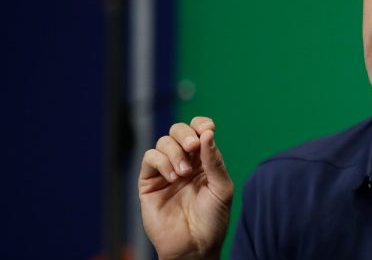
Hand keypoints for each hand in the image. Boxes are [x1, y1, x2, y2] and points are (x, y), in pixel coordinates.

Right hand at [139, 117, 233, 259]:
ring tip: (183, 174)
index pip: (200, 130)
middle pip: (179, 131)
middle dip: (186, 134)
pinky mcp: (149, 182)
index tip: (207, 129)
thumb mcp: (221, 188)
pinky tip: (173, 177)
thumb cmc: (212, 220)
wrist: (194, 246)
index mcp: (204, 160)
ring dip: (175, 152)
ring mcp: (166, 171)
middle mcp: (185, 162)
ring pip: (163, 142)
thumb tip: (208, 133)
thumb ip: (214, 161)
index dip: (201, 124)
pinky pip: (150, 158)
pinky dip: (161, 161)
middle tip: (193, 147)